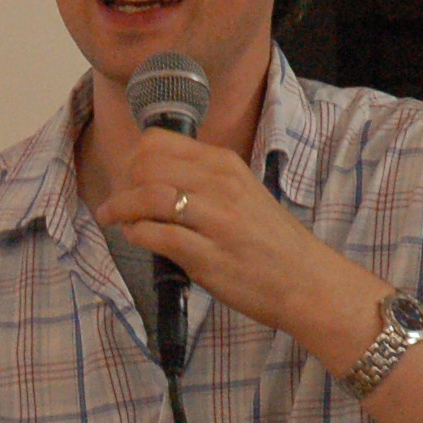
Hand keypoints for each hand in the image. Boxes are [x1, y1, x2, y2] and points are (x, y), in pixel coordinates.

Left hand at [95, 130, 372, 344]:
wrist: (306, 281)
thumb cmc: (270, 241)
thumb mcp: (241, 192)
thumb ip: (201, 180)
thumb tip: (150, 178)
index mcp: (224, 163)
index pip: (157, 141)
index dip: (131, 159)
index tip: (127, 179)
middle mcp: (219, 184)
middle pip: (144, 165)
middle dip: (121, 184)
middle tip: (118, 203)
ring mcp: (215, 219)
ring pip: (146, 196)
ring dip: (121, 208)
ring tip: (116, 219)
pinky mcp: (208, 256)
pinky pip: (156, 235)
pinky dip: (137, 235)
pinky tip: (138, 239)